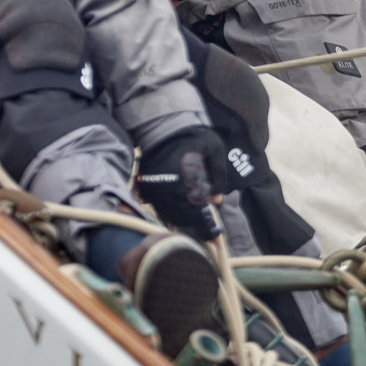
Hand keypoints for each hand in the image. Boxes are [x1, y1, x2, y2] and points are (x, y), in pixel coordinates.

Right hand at [135, 126, 229, 240]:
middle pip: (183, 219)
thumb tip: (217, 201)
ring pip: (169, 215)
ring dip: (181, 221)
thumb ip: (219, 178)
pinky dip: (167, 212)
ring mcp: (157, 191)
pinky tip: (177, 212)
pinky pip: (156, 207)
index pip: (200, 215)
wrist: (163, 127)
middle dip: (195, 226)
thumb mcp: (215, 153)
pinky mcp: (146, 187)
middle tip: (206, 231)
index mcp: (190, 185)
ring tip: (192, 222)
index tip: (215, 238)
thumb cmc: (194, 138)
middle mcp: (171, 191)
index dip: (207, 229)